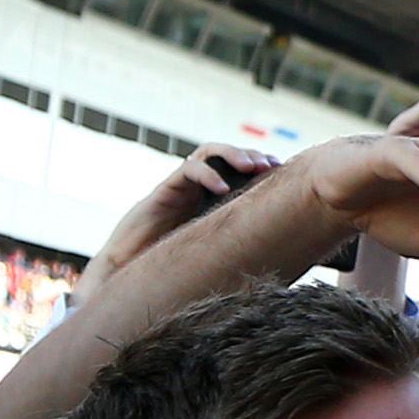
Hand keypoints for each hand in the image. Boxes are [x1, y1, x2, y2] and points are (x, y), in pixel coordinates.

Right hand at [81, 143, 277, 285]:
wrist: (132, 266)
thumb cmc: (177, 259)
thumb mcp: (218, 247)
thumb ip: (241, 240)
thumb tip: (286, 254)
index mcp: (215, 196)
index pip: (242, 170)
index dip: (263, 166)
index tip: (283, 172)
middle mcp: (200, 185)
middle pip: (229, 155)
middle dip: (251, 155)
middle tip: (269, 165)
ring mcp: (183, 185)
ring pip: (209, 153)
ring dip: (232, 154)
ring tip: (251, 167)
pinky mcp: (166, 189)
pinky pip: (188, 170)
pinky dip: (207, 174)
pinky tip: (222, 187)